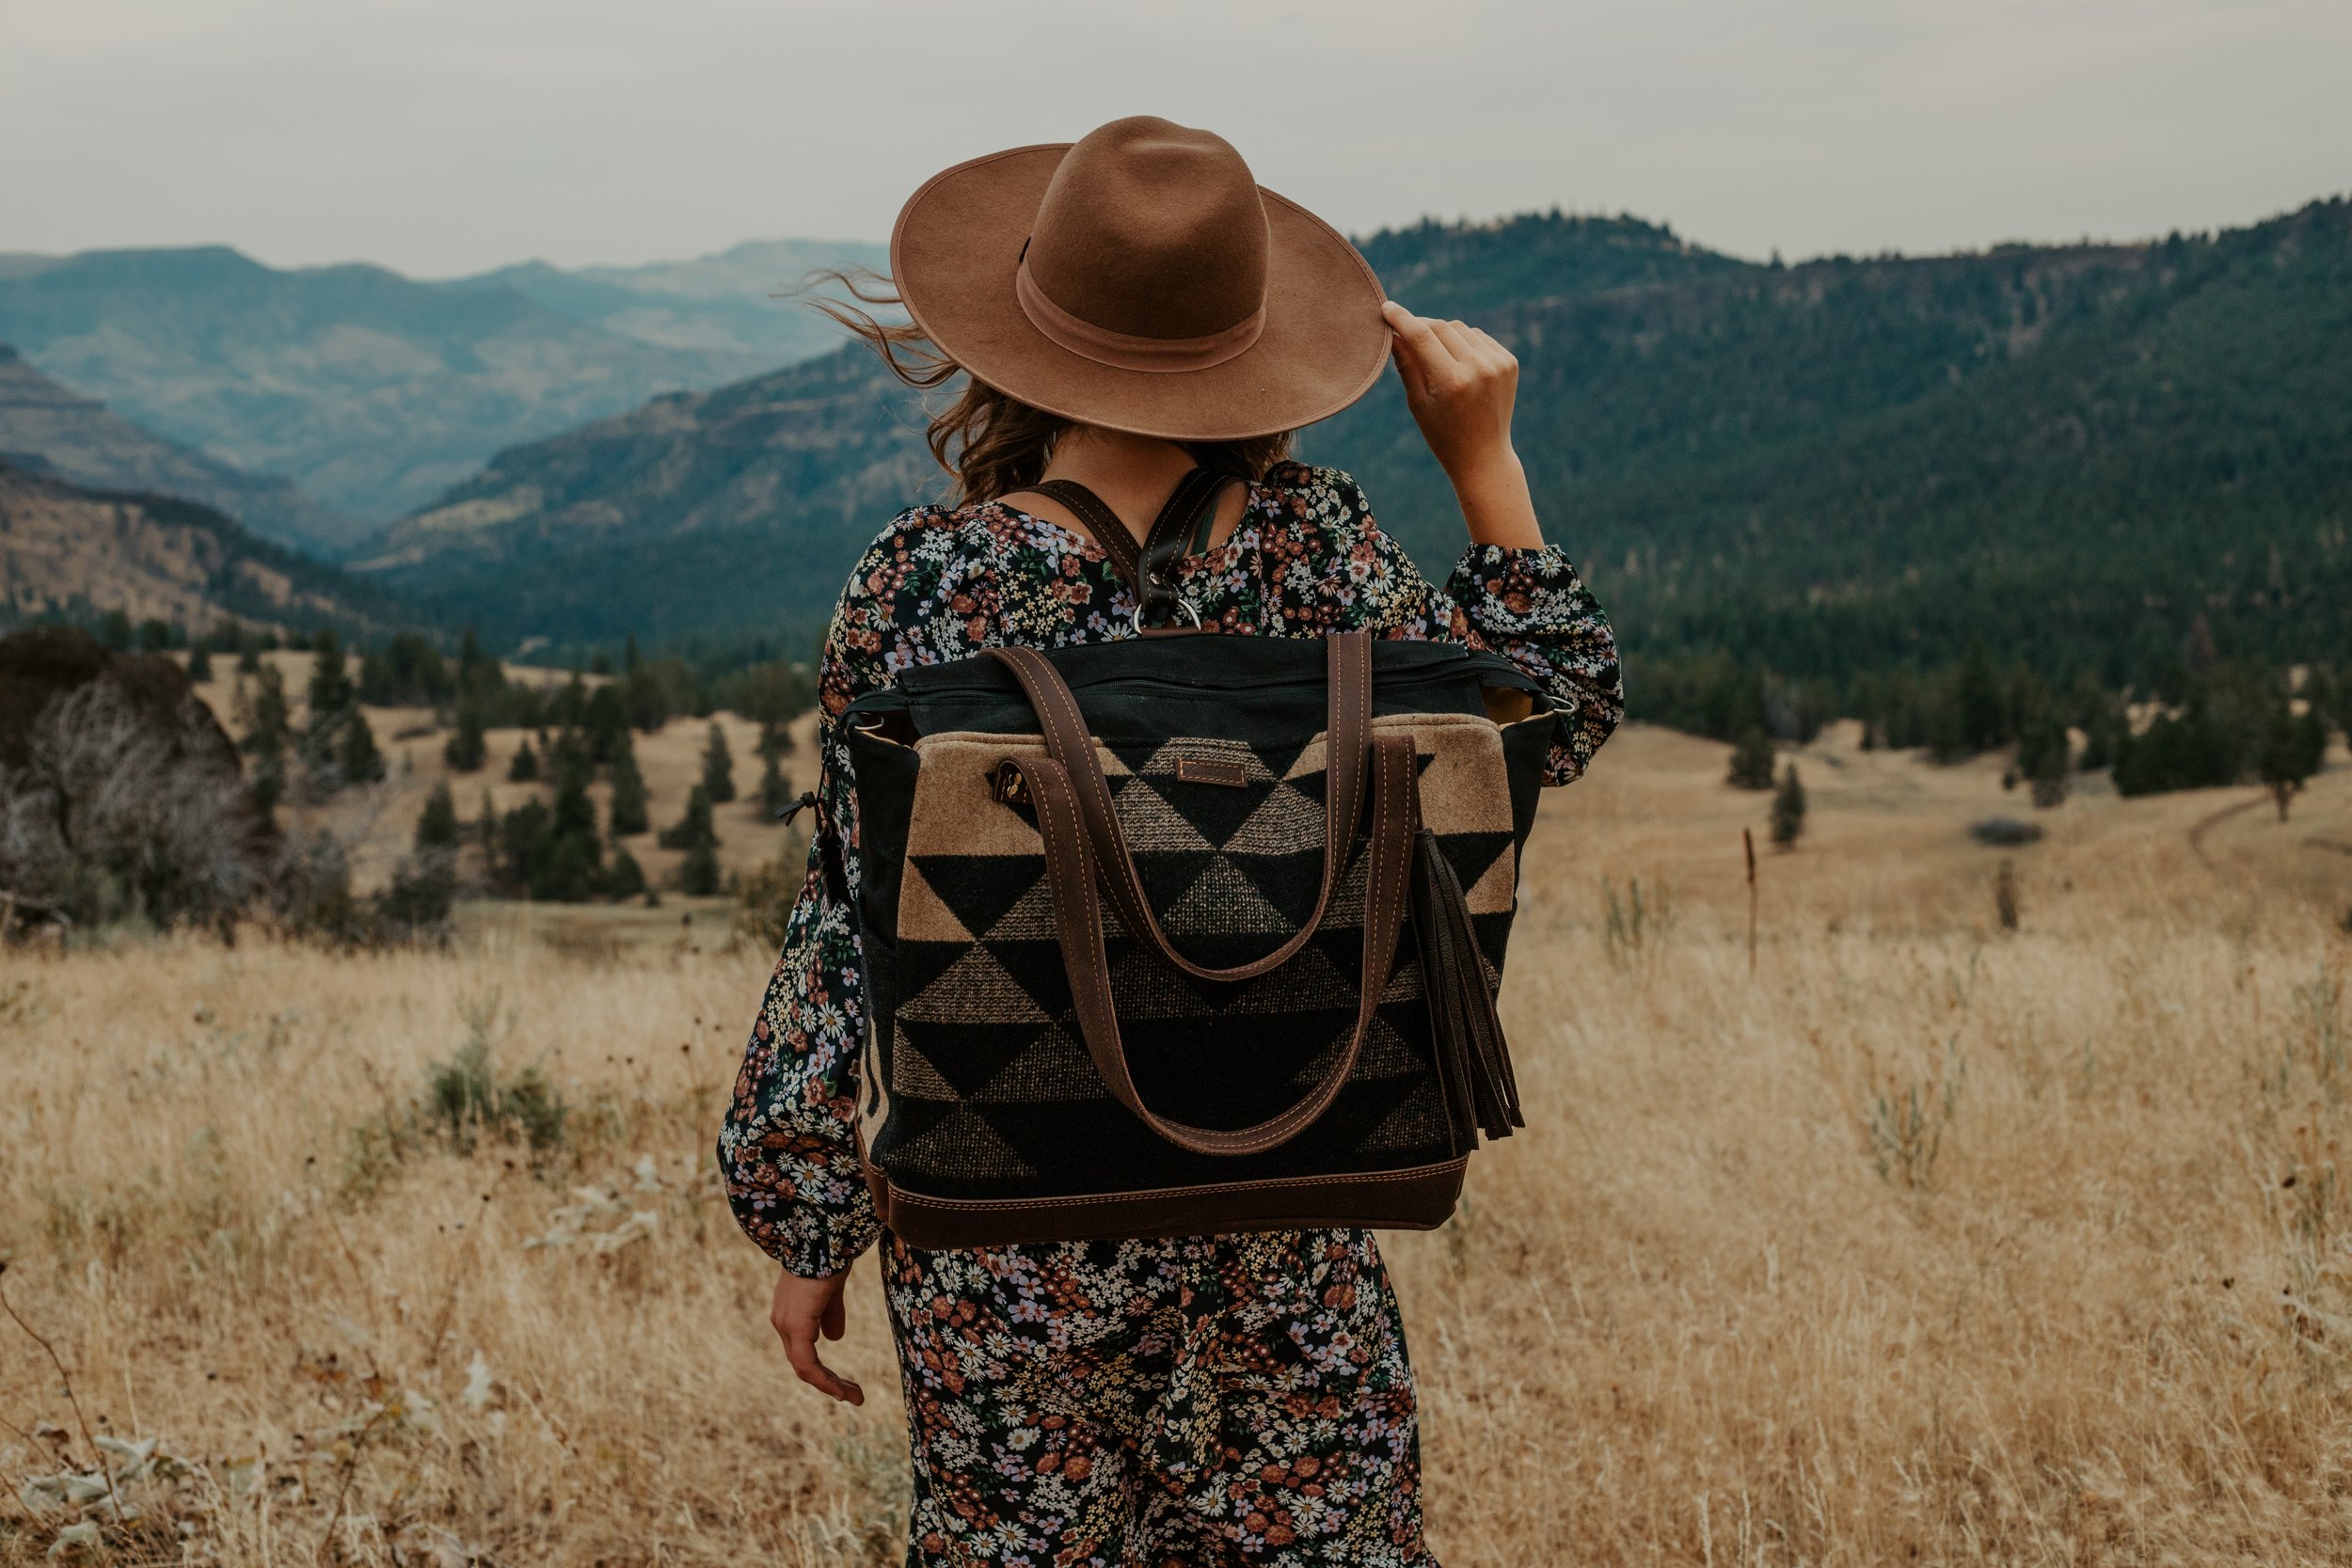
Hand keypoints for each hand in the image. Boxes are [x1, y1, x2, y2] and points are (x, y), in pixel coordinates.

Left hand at [770, 1265, 864, 1404]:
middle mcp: (782, 1322)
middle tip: (855, 1395)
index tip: (846, 1383)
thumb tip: (834, 1339)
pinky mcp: (796, 1326)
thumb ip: (831, 1314)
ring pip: (805, 1368)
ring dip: (831, 1385)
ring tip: (855, 1396)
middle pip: (803, 1364)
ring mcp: (786, 1324)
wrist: (824, 1236)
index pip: (803, 1351)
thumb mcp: (832, 1290)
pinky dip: (825, 1380)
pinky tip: (842, 1390)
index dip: (824, 1370)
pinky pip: (807, 1365)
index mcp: (789, 1313)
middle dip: (829, 1382)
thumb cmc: (829, 1255)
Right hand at [1382, 301, 1543, 549]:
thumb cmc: (1443, 435)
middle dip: (1421, 326)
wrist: (1484, 457)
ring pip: (1461, 328)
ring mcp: (1497, 363)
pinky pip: (1479, 337)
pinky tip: (1457, 363)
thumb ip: (1406, 364)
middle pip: (1442, 327)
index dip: (1402, 318)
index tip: (1386, 307)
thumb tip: (1393, 332)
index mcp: (1452, 381)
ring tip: (1434, 358)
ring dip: (1443, 334)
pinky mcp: (1509, 362)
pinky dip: (1464, 342)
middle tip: (1405, 334)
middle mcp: (1478, 368)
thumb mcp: (1418, 403)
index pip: (1422, 336)